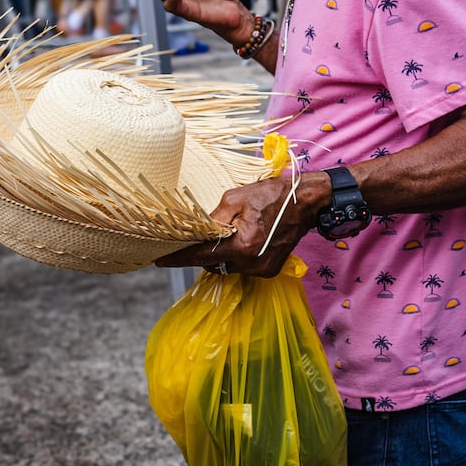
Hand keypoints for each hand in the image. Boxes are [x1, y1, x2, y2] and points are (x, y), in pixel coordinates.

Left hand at [155, 172, 329, 278]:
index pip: (199, 256)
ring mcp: (261, 270)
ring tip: (231, 232)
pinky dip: (238, 256)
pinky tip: (247, 238)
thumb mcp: (236, 198)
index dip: (177, 258)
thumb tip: (195, 231)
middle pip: (212, 263)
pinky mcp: (269, 271)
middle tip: (203, 233)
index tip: (159, 261)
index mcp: (241, 245)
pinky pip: (243, 267)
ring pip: (227, 266)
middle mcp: (251, 263)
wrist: (306, 203)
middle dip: (204, 251)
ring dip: (222, 253)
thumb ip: (213, 218)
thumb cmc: (272, 195)